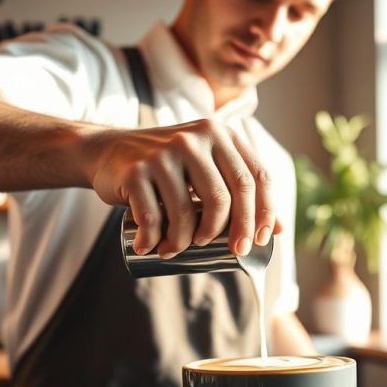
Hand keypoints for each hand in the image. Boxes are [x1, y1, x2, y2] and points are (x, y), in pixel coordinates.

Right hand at [85, 119, 280, 257]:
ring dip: (186, 241)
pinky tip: (153, 248)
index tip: (259, 240)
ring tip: (179, 249)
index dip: (263, 213)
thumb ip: (239, 187)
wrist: (109, 150)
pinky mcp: (135, 170)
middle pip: (225, 197)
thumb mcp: (208, 166)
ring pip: (188, 211)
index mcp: (220, 135)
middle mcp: (195, 138)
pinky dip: (154, 240)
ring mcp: (163, 153)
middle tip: (232, 252)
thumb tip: (278, 230)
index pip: (255, 177)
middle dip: (235, 231)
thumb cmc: (169, 166)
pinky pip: (152, 217)